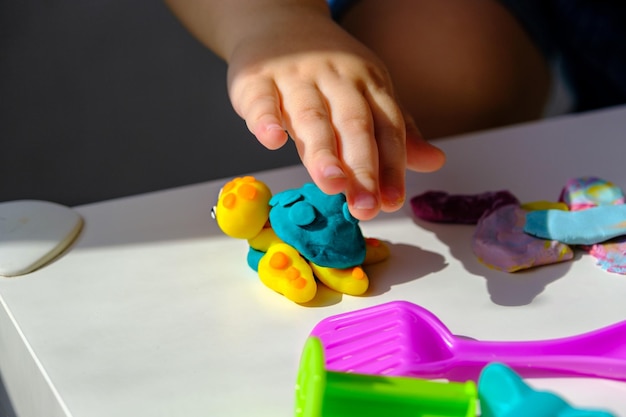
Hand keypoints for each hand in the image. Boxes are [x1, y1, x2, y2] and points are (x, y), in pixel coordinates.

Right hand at [227, 5, 444, 219]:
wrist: (278, 22)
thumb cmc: (326, 72)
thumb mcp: (367, 94)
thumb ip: (394, 132)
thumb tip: (435, 161)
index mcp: (368, 85)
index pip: (386, 129)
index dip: (392, 166)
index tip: (392, 201)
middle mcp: (337, 79)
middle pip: (354, 125)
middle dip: (362, 167)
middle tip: (366, 206)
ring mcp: (296, 77)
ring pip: (312, 116)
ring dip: (323, 152)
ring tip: (333, 185)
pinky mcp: (257, 78)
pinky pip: (262, 99)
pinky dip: (266, 119)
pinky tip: (272, 140)